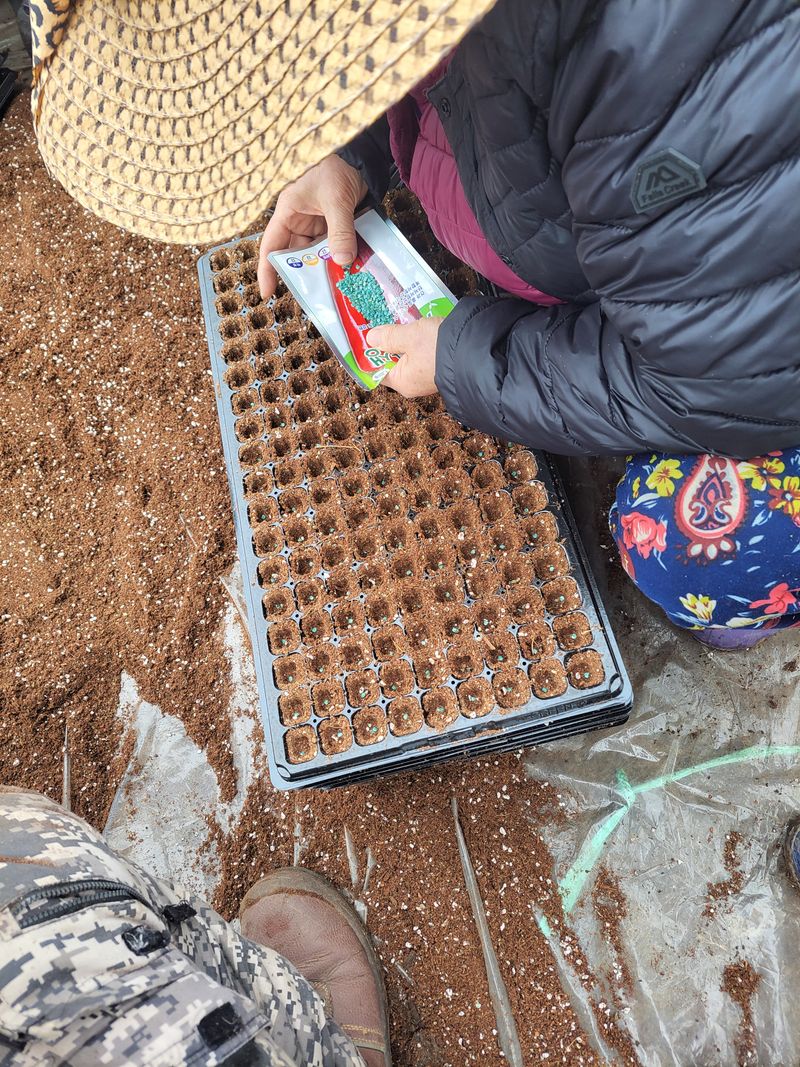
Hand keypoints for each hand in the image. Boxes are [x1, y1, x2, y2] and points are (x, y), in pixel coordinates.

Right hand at [258, 155, 367, 299]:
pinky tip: (346, 271)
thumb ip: (339, 230)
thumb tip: (343, 261)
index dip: (266, 270)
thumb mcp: (336, 199)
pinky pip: (331, 247)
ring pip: (315, 254)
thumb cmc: (336, 166)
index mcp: (288, 212)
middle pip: (294, 255)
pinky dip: (337, 258)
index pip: (271, 246)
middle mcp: (299, 220)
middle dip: (303, 276)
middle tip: (312, 298)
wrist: (359, 155)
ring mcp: (316, 223)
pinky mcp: (332, 224)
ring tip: (333, 288)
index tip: (267, 293)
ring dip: (323, 269)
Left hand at [366, 318, 440, 396]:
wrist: (476, 351)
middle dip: (389, 343)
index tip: (365, 338)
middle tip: (385, 325)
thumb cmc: (440, 348)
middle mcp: (413, 384)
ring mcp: (427, 377)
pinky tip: (419, 328)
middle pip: (392, 362)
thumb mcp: (410, 337)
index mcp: (401, 382)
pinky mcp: (439, 367)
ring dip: (405, 341)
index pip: (377, 371)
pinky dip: (419, 343)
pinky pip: (422, 355)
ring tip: (403, 322)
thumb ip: (388, 337)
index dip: (370, 354)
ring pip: (408, 357)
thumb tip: (371, 338)